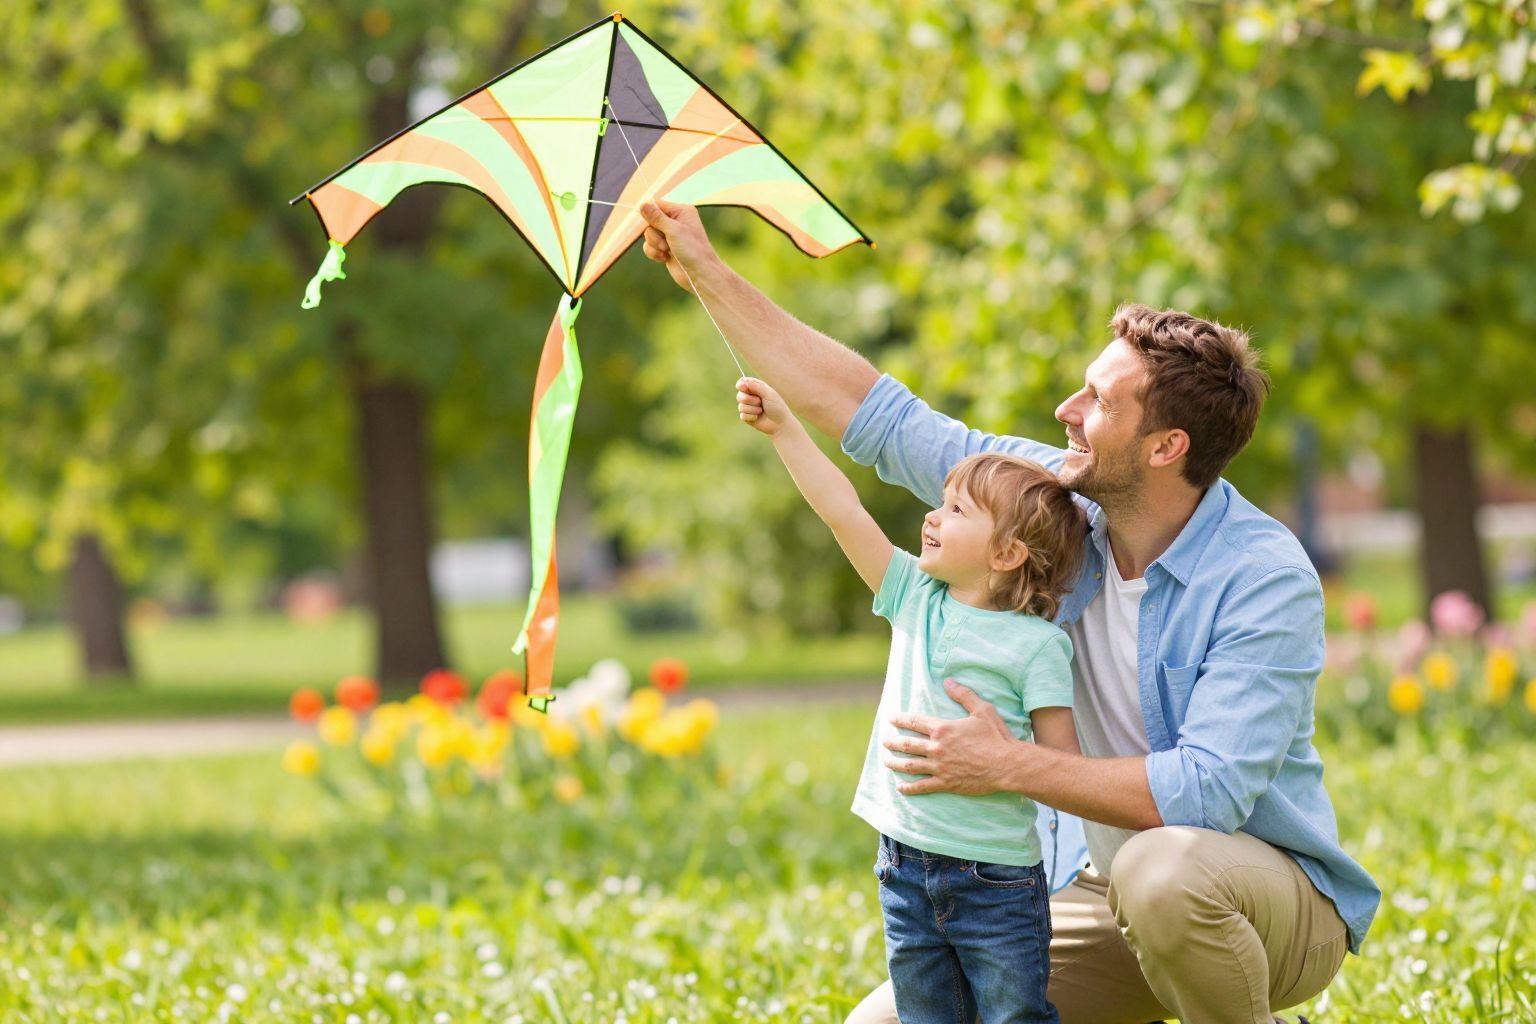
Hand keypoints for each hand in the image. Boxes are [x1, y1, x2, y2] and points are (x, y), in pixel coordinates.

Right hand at [640, 199, 716, 293]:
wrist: (699, 274)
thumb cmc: (692, 250)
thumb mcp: (674, 230)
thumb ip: (656, 217)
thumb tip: (642, 204)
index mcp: (681, 211)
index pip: (657, 204)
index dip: (649, 213)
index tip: (649, 223)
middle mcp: (675, 221)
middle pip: (650, 220)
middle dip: (654, 233)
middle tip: (664, 243)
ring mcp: (670, 236)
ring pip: (648, 234)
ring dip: (654, 244)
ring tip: (666, 251)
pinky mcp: (665, 249)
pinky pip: (649, 246)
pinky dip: (654, 253)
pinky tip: (664, 258)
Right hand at [736, 376, 793, 436]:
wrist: (780, 423)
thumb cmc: (777, 406)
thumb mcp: (768, 394)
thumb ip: (756, 386)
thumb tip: (744, 381)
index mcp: (756, 388)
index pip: (742, 383)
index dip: (741, 385)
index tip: (743, 387)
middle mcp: (750, 397)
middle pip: (740, 395)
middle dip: (749, 399)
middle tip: (760, 402)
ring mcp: (747, 407)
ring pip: (741, 406)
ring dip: (753, 409)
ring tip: (761, 410)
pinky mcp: (746, 417)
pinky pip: (743, 415)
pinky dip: (751, 416)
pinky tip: (758, 417)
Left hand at [883, 679, 1023, 795]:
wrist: (1007, 764)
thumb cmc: (996, 736)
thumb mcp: (982, 710)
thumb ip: (963, 695)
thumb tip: (948, 681)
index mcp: (943, 728)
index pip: (915, 722)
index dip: (901, 719)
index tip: (891, 719)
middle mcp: (937, 747)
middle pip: (908, 744)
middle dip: (894, 742)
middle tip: (885, 741)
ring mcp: (940, 766)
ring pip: (910, 765)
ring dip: (896, 763)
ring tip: (887, 761)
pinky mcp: (946, 783)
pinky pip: (922, 786)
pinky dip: (909, 787)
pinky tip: (900, 788)